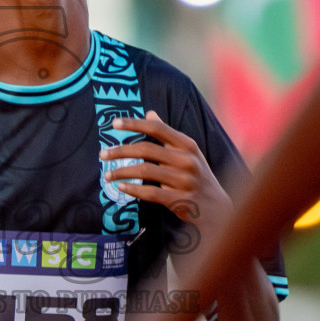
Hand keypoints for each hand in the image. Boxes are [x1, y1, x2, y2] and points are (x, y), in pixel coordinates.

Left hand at [101, 111, 231, 236]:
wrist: (217, 208)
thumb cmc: (197, 176)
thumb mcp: (187, 152)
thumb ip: (167, 134)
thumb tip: (150, 112)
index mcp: (187, 145)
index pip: (157, 128)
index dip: (135, 124)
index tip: (114, 123)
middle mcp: (186, 160)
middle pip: (146, 150)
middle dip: (120, 151)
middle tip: (102, 154)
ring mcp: (184, 180)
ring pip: (145, 171)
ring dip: (121, 172)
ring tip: (107, 174)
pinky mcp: (179, 200)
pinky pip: (150, 193)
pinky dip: (133, 189)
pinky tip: (121, 187)